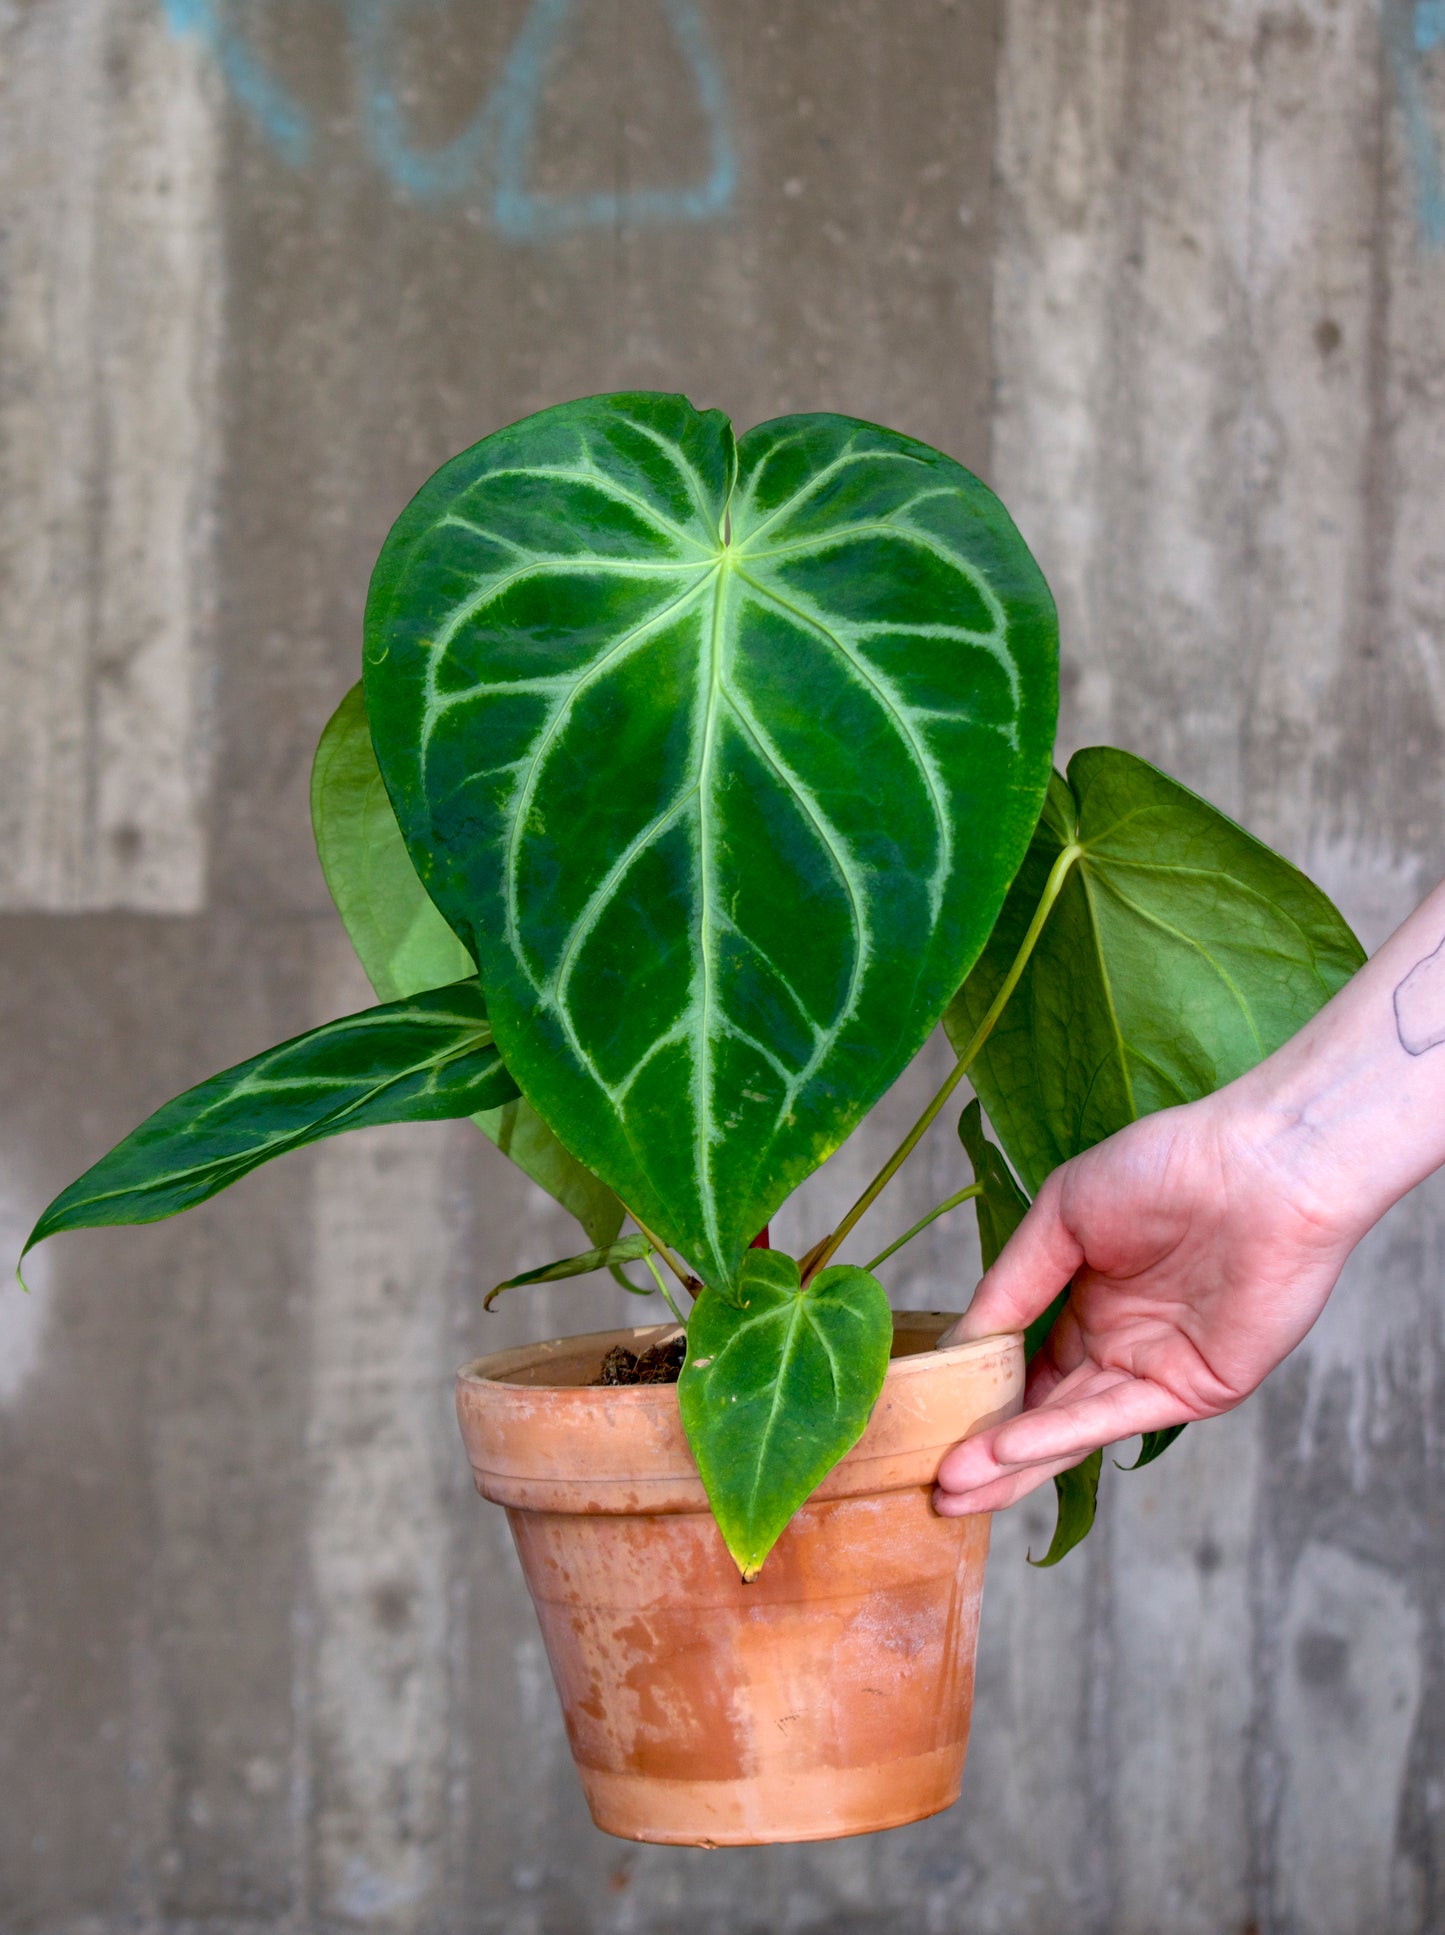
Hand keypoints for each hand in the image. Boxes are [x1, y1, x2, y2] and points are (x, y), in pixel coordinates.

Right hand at [933, 1087, 1362, 1515]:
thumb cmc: (1165, 1167)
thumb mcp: (1062, 1215)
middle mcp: (1120, 1343)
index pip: (1025, 1366)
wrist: (1259, 1168)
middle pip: (1042, 1412)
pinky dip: (1058, 1437)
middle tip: (930, 1485)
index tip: (925, 1420)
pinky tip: (1005, 1450)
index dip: (979, 1395)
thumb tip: (959, 1343)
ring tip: (951, 1488)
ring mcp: (1156, 1371)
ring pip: (1071, 1429)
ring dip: (1011, 1461)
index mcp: (1089, 1299)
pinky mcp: (1195, 1390)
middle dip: (985, 1450)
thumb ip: (1012, 1284)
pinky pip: (1114, 1419)